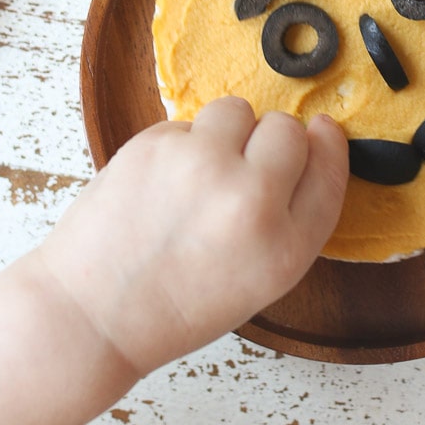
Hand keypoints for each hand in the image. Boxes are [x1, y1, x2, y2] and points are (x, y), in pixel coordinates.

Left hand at [36, 97, 348, 375]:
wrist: (94, 314)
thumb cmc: (177, 305)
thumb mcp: (261, 280)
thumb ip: (291, 218)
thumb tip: (308, 145)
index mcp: (285, 247)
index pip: (330, 169)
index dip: (328, 145)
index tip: (321, 132)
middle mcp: (250, 201)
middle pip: (288, 129)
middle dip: (272, 140)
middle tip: (244, 166)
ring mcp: (201, 166)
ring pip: (237, 109)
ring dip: (227, 131)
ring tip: (199, 172)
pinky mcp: (156, 144)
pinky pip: (189, 122)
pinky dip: (182, 144)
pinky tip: (163, 183)